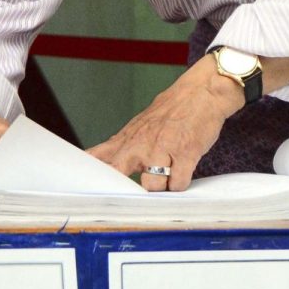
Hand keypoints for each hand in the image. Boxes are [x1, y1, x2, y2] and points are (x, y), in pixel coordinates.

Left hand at [87, 56, 241, 191]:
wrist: (202, 91)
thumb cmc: (171, 111)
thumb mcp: (137, 126)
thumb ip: (118, 146)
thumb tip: (94, 161)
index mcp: (126, 139)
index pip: (98, 159)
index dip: (91, 178)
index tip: (86, 192)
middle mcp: (140, 144)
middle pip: (119, 174)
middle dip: (124, 189)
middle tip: (132, 196)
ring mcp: (162, 148)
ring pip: (153, 186)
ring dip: (161, 188)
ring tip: (168, 179)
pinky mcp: (185, 152)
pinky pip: (178, 183)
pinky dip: (180, 185)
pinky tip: (182, 174)